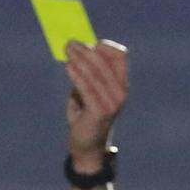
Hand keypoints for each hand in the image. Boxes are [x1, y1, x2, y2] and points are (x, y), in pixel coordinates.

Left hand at [64, 39, 128, 161]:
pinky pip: (87, 87)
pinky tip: (69, 67)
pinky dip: (77, 75)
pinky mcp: (100, 111)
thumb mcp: (90, 88)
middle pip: (105, 61)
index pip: (120, 56)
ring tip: (67, 51)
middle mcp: (121, 92)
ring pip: (94, 72)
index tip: (88, 44)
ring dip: (79, 59)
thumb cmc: (86, 114)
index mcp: (122, 85)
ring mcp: (112, 102)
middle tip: (70, 43)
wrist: (87, 146)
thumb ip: (88, 71)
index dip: (104, 47)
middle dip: (86, 50)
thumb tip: (79, 49)